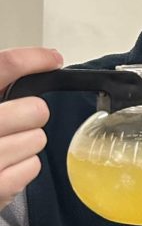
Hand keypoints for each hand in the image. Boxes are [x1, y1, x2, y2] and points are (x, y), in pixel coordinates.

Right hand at [0, 47, 62, 209]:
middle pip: (34, 110)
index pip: (2, 67)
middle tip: (20, 119)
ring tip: (4, 146)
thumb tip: (32, 64)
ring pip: (37, 140)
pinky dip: (23, 167)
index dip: (31, 59)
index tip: (52, 59)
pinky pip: (32, 167)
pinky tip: (4, 166)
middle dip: (32, 114)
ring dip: (27, 142)